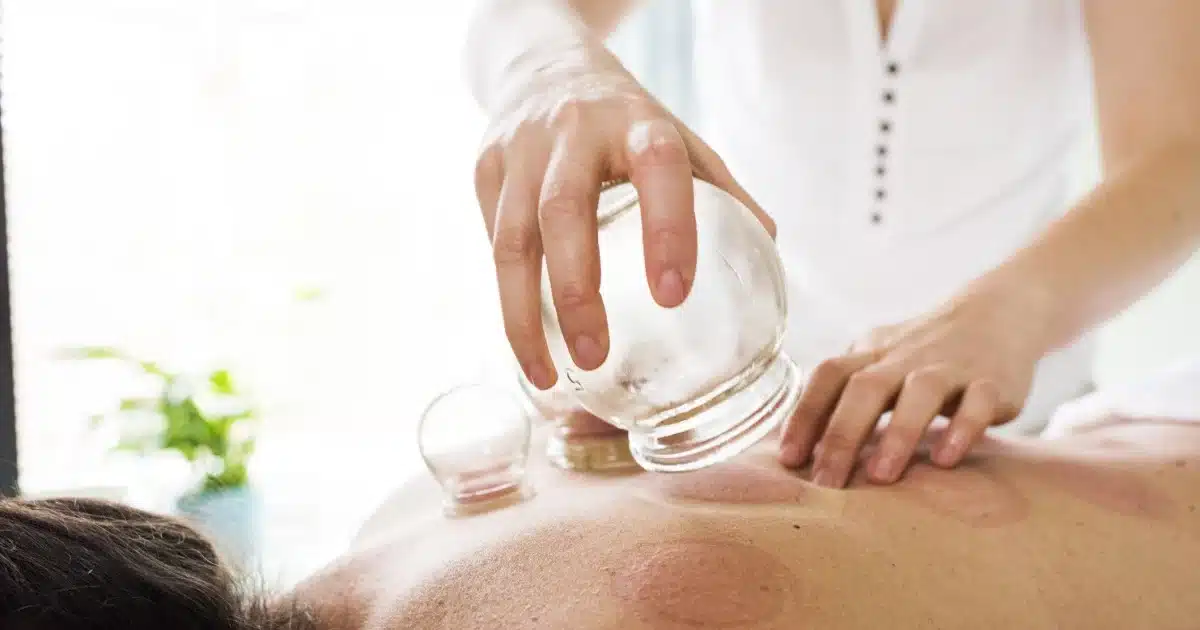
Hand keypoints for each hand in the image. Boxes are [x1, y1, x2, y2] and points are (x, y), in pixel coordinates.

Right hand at [474, 45, 771, 390]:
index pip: (657, 167)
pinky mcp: (485, 170)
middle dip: (576, 290)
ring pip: (511, 240)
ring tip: (546, 376)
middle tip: (595, 357)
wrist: (541, 62)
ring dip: (524, 316)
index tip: (672, 294)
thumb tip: (767, 248)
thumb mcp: (677, 136)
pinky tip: (528, 348)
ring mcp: (519, 151)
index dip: (666, 227)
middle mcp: (572, 132)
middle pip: (562, 212)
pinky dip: (508, 303)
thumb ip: (719, 189)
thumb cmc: (623, 119)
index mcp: (636, 122)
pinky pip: (492, 246)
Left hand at [777, 287, 1049, 487]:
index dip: (804, 414)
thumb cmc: (924, 352)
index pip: (828, 377)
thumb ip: (846, 393)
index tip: (787, 459)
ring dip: (897, 433)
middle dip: (842, 435)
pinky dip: (962, 429)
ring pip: (919, 393)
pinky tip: (945, 460)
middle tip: (826, 482)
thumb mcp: (880, 360)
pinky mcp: (993, 381)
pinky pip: (978, 402)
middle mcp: (905, 357)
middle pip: (865, 387)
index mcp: (872, 354)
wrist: (1001, 311)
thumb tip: (799, 444)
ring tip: (880, 476)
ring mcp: (950, 366)